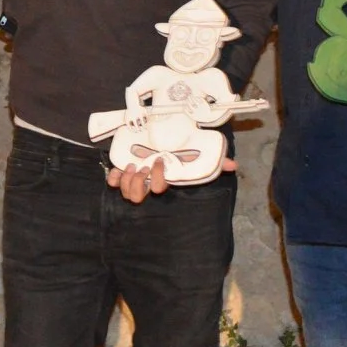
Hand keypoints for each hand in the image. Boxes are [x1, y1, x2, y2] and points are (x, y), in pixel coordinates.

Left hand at [105, 157, 236, 202]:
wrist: (160, 149)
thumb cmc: (180, 157)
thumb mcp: (197, 160)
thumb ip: (215, 163)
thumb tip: (234, 165)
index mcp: (163, 183)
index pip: (158, 189)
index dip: (158, 178)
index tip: (160, 160)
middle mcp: (147, 187)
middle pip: (136, 197)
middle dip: (138, 183)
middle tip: (143, 166)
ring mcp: (134, 183)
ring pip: (125, 192)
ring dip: (126, 179)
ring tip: (132, 165)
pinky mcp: (122, 176)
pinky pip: (113, 184)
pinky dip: (113, 178)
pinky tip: (117, 169)